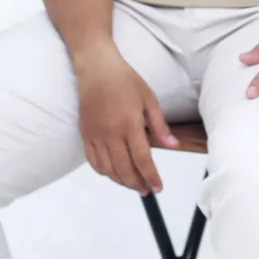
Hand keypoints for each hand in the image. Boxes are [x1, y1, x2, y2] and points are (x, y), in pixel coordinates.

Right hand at [74, 45, 180, 192]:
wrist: (96, 68)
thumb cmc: (125, 80)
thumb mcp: (149, 98)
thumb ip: (160, 125)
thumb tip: (173, 145)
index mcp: (129, 124)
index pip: (142, 159)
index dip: (151, 176)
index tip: (158, 187)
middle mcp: (110, 133)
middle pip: (124, 169)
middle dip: (137, 184)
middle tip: (147, 190)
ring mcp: (95, 135)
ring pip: (108, 169)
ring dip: (121, 181)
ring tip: (133, 184)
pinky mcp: (85, 135)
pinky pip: (93, 162)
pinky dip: (104, 172)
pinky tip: (114, 173)